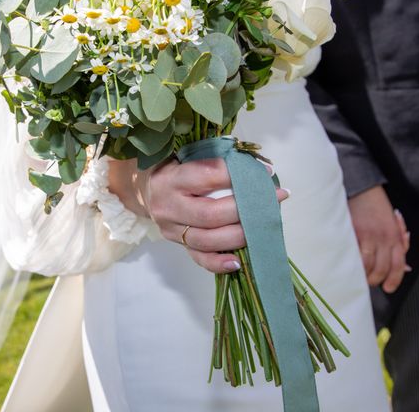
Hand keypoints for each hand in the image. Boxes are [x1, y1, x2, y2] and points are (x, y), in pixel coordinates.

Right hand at [108, 158, 288, 273]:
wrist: (146, 190)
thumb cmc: (175, 169)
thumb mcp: (187, 156)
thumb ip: (214, 160)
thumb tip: (256, 169)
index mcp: (171, 179)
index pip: (207, 176)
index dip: (238, 175)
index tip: (265, 173)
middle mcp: (168, 206)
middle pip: (210, 214)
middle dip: (245, 209)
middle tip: (272, 201)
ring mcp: (171, 230)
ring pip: (207, 240)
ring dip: (239, 236)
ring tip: (262, 227)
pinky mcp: (177, 245)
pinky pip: (199, 259)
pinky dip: (219, 263)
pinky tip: (238, 261)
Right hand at [348, 185, 410, 292]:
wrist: (362, 190)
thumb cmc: (376, 208)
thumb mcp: (394, 227)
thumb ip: (400, 246)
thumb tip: (406, 268)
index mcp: (395, 237)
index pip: (398, 265)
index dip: (394, 280)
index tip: (388, 288)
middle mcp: (384, 238)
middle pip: (382, 268)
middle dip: (375, 279)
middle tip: (368, 281)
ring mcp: (368, 236)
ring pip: (367, 264)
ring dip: (362, 273)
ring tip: (356, 274)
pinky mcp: (353, 233)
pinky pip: (352, 254)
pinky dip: (351, 262)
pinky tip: (348, 264)